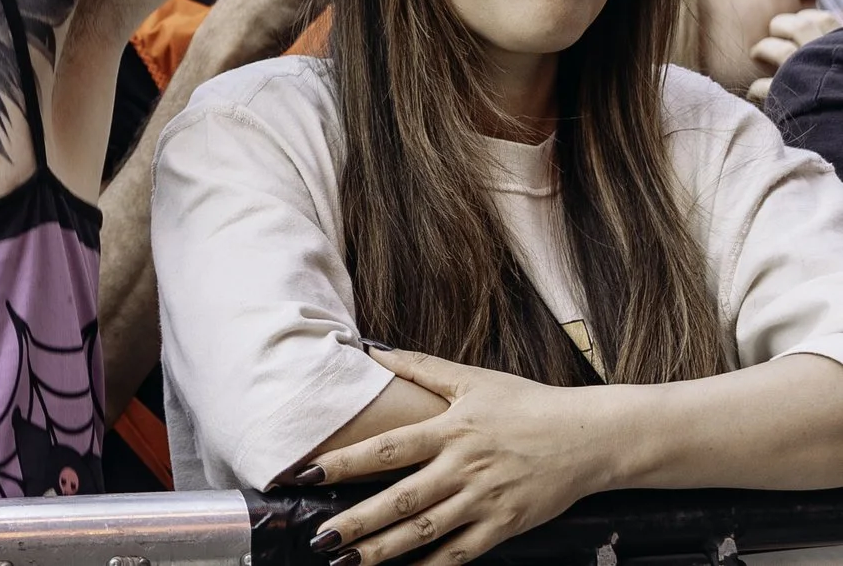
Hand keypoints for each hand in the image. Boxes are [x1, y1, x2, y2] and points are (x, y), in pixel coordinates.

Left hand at [296, 350, 610, 565]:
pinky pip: (463, 551)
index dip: (344, 463)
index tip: (307, 474)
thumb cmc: (526, 403)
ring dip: (384, 550)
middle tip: (320, 538)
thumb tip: (371, 351)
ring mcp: (484, 500)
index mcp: (449, 430)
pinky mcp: (506, 524)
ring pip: (426, 531)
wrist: (589, 437)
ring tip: (346, 562)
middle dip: (357, 521)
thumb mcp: (472, 378)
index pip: (386, 450)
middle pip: (401, 500)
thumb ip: (418, 366)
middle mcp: (462, 468)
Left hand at [749, 7, 842, 102]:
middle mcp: (827, 54)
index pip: (826, 19)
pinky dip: (758, 88)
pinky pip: (763, 86)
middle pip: (799, 25)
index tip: (805, 21)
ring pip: (776, 49)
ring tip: (758, 54)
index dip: (812, 19)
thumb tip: (834, 26)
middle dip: (783, 25)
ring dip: (764, 49)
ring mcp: (808, 73)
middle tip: (777, 31)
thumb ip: (836, 49)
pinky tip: (756, 93)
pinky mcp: (789, 96)